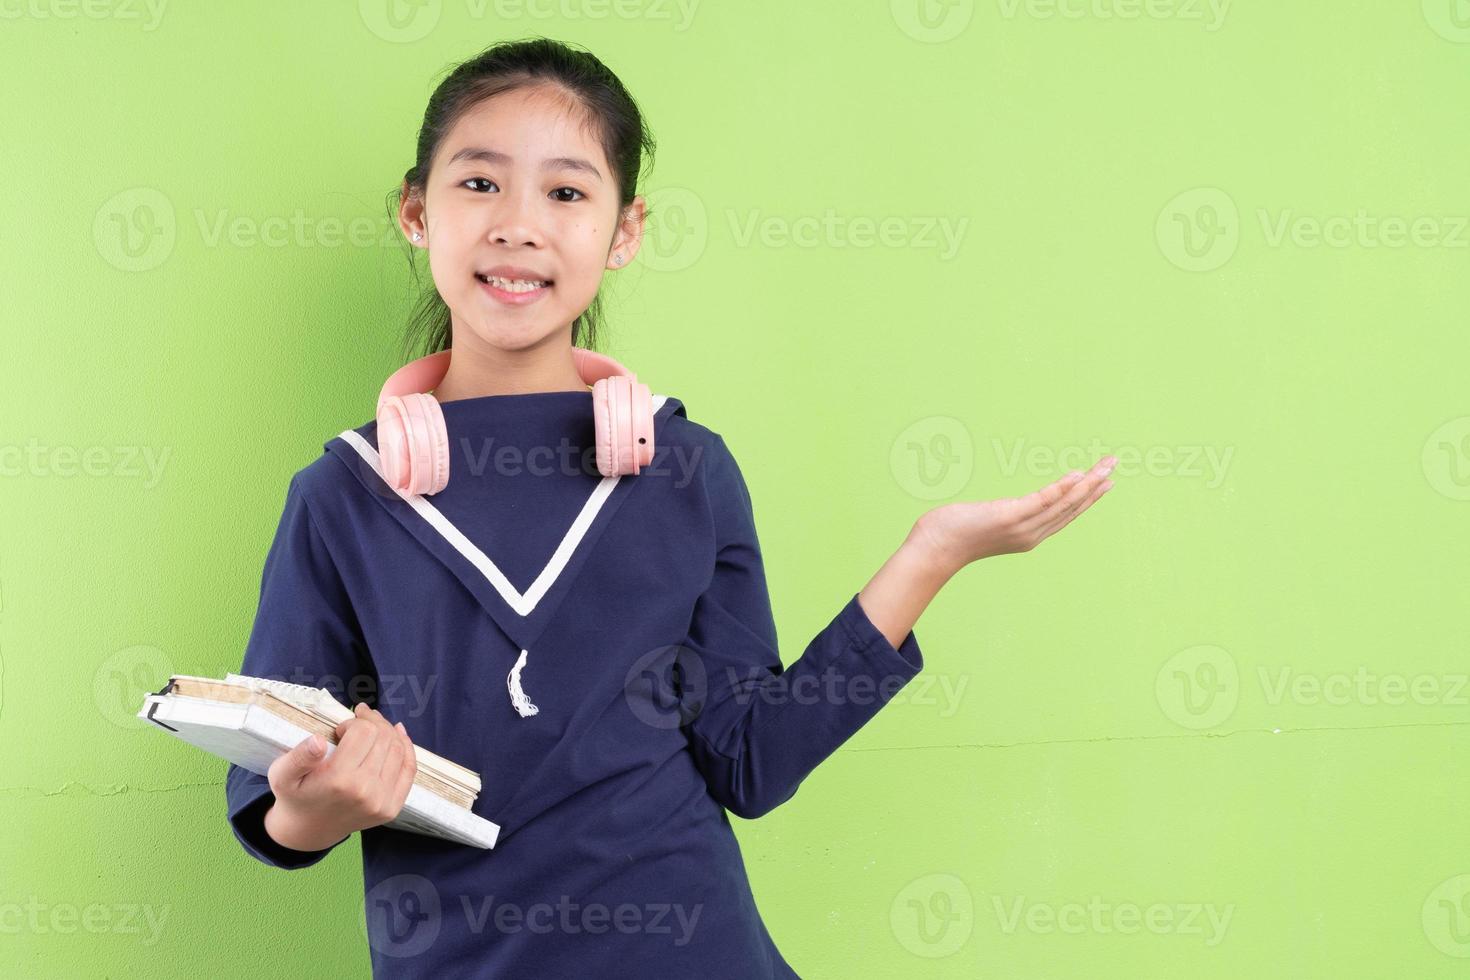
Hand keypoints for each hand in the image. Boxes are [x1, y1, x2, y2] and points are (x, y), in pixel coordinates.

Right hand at [263, 702, 417, 851]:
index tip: (341, 729)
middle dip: (373, 722)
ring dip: (388, 731)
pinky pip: (409, 769)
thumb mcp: (282, 774)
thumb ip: (298, 756)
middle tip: (360, 719)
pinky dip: (406, 748)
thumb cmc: (295, 796)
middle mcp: (365, 792)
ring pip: (398, 749)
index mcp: (338, 781)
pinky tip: (397, 734)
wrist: (309, 830)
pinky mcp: (392, 808)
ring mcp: (382, 801)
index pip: (363, 732)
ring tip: (373, 726)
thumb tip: (318, 741)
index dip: (353, 722)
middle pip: (383, 738)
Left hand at [913, 455, 1117, 573]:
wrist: (934, 548)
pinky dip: (1063, 488)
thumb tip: (996, 509)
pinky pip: (1044, 501)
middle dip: (1095, 487)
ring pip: (1064, 503)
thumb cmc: (951, 535)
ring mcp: (1022, 527)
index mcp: (1028, 535)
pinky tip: (1079, 476)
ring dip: (1088, 484)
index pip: (1064, 514)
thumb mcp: (983, 522)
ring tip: (1106, 466)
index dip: (1087, 498)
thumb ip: (998, 516)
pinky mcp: (1010, 517)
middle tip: (1114, 466)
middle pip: (1071, 508)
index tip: (1104, 482)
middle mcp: (1031, 534)